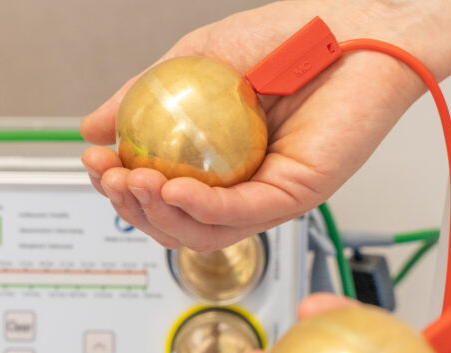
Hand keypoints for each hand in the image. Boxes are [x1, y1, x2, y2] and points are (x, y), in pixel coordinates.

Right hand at [81, 0, 450, 250]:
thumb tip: (93, 128)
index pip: (159, 193)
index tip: (93, 161)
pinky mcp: (297, 194)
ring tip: (133, 182)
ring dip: (159, 214)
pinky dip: (201, 208)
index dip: (119, 186)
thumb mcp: (195, 60)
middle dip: (131, 208)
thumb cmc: (290, 37)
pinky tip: (173, 190)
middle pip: (175, 223)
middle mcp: (242, 185)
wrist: (357, 24)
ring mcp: (269, 194)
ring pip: (203, 231)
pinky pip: (242, 214)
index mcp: (217, 162)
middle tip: (109, 176)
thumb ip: (143, 97)